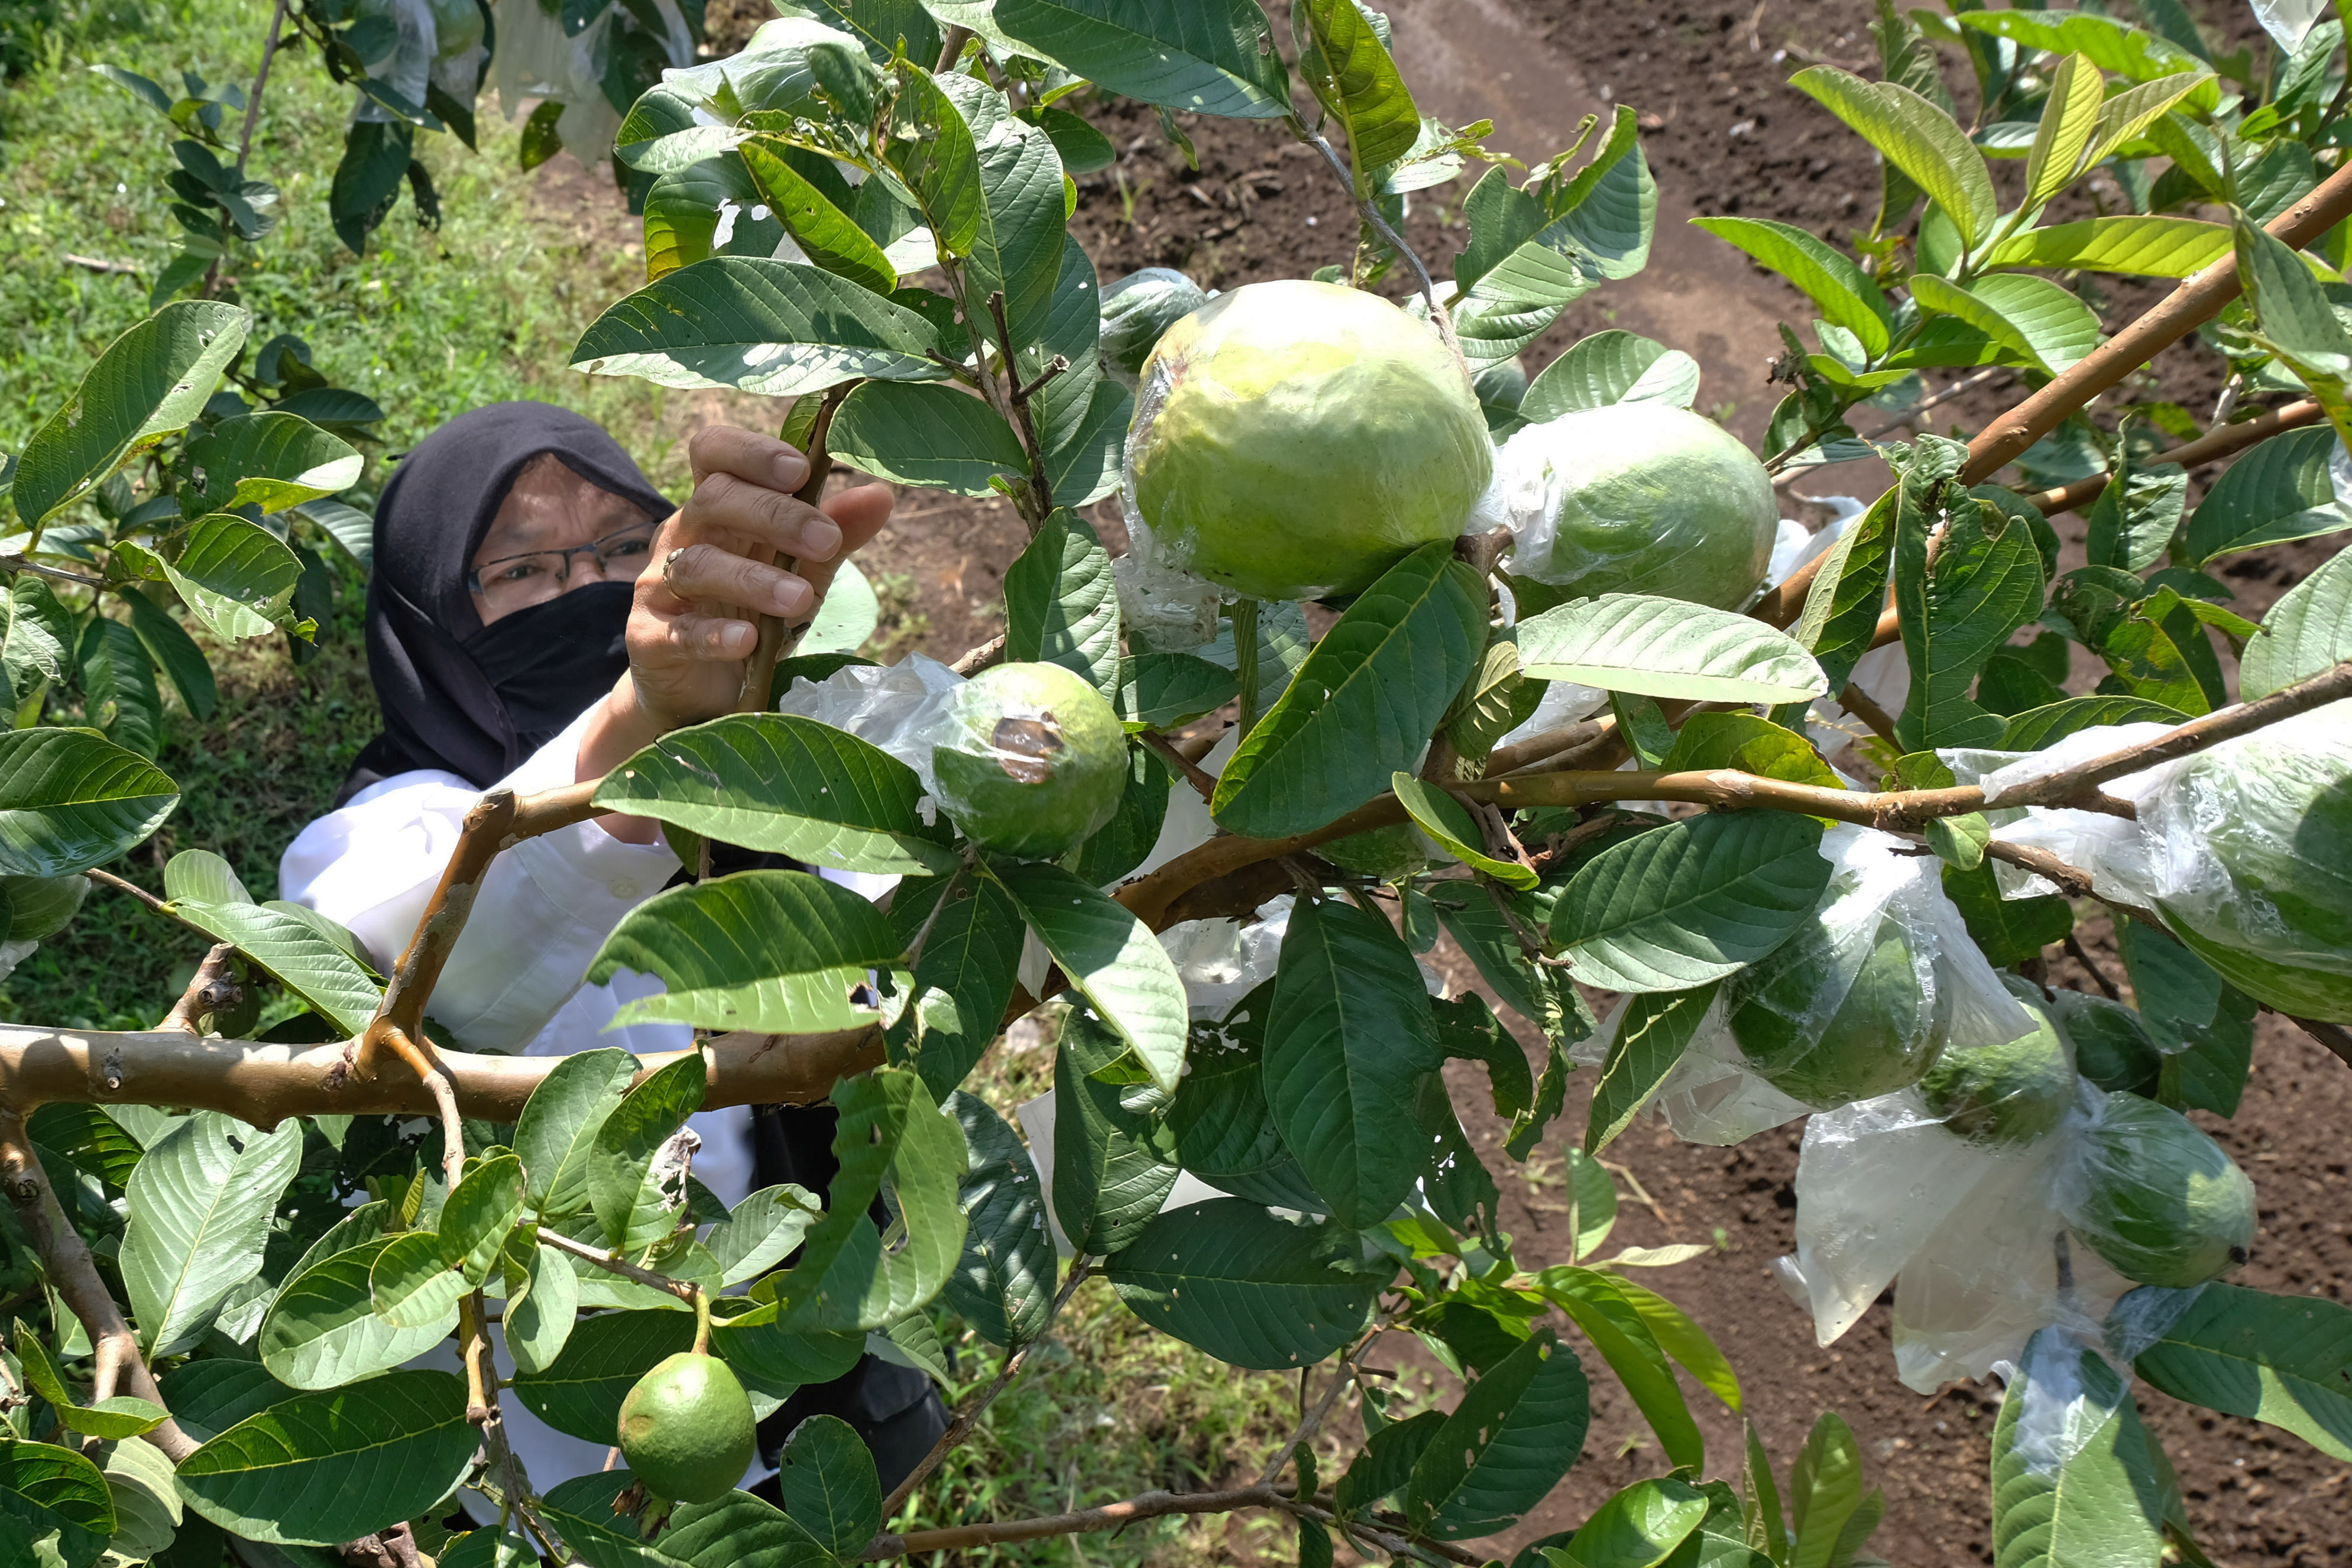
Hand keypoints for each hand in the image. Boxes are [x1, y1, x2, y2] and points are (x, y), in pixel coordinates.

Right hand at [579, 424, 892, 816]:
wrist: (702, 691)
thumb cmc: (752, 614)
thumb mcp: (800, 570)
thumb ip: (836, 533)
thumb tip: (881, 494)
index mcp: (717, 509)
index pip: (714, 453)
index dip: (751, 452)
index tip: (800, 470)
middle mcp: (682, 536)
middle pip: (712, 501)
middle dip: (774, 516)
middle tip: (827, 542)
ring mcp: (660, 586)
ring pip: (697, 565)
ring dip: (753, 579)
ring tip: (801, 600)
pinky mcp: (650, 639)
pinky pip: (679, 632)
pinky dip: (714, 636)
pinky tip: (749, 641)